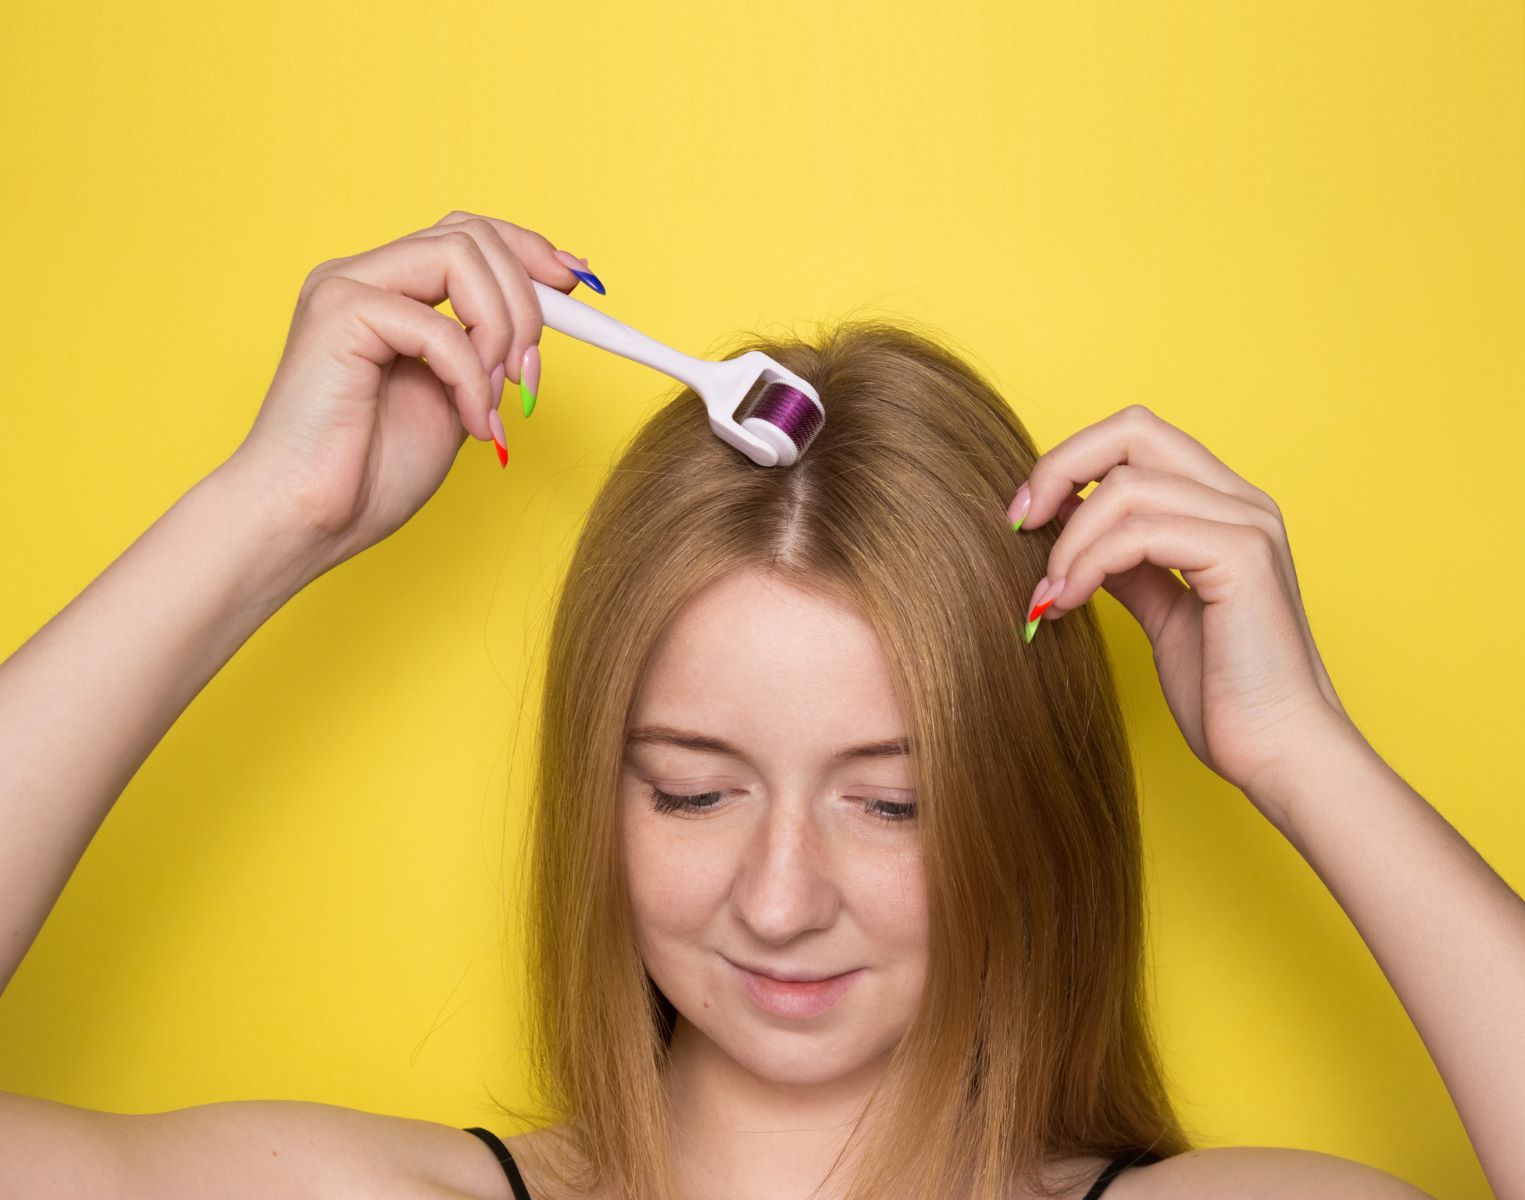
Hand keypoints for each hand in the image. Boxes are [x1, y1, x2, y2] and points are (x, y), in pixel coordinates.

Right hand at [222, 210, 591, 578]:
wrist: (308, 521)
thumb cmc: (372, 473)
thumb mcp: (458, 398)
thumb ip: (491, 349)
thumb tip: (553, 304)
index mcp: (388, 292)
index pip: (468, 235)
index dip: (530, 251)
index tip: (578, 282)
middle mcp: (364, 277)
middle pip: (472, 234)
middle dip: (527, 299)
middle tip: (528, 375)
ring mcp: (345, 287)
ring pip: (459, 254)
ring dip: (502, 329)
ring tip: (495, 399)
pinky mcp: (337, 313)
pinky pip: (439, 326)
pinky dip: (471, 377)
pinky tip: (469, 422)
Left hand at [1008, 404, 1352, 808]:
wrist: (1278, 753)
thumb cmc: (1225, 695)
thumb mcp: (1162, 612)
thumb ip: (1128, 564)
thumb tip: (1069, 530)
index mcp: (1225, 507)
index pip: (1138, 437)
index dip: (1071, 462)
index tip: (1025, 515)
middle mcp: (1242, 502)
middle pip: (1133, 428)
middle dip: (1060, 468)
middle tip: (1019, 523)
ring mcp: (1247, 524)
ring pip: (1125, 486)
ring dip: (1068, 540)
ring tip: (1049, 595)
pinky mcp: (1242, 557)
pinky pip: (1140, 531)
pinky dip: (1089, 563)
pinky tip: (1069, 601)